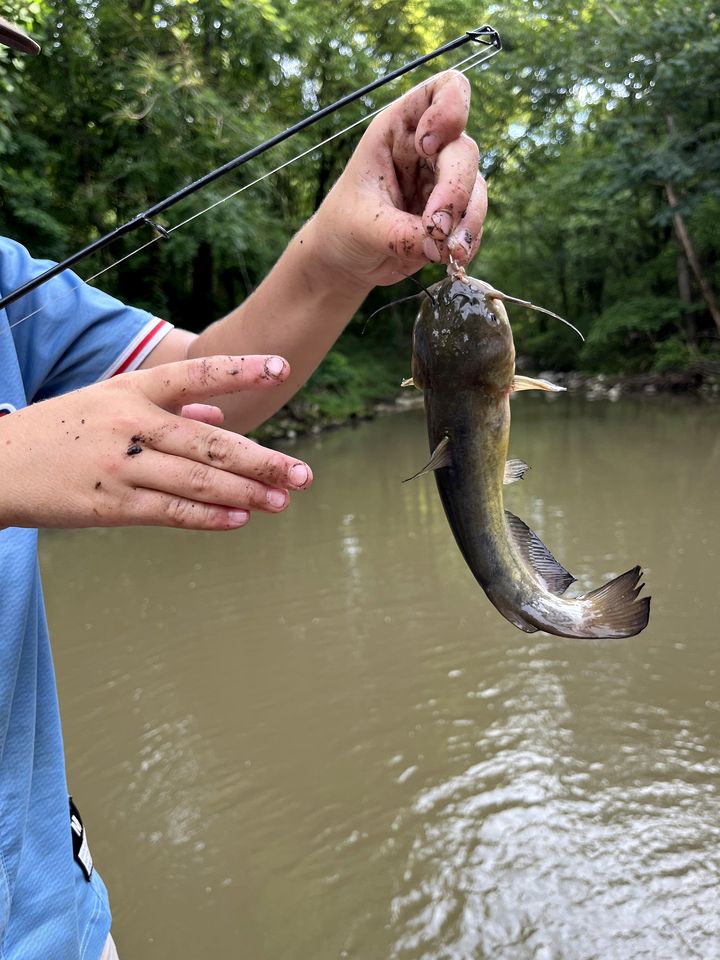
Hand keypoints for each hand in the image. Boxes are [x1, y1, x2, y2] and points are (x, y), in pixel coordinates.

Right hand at [0, 355, 312, 530]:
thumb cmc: (60, 433)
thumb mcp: (107, 404)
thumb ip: (165, 408)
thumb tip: (214, 414)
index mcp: (130, 390)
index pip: (194, 374)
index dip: (240, 370)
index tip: (282, 368)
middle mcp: (129, 423)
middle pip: (210, 443)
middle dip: (262, 461)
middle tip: (303, 475)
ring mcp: (120, 465)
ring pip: (197, 481)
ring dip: (245, 493)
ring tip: (281, 501)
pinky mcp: (109, 505)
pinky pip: (170, 512)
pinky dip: (208, 517)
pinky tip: (239, 520)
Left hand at [309, 70, 485, 288]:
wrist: (346, 259)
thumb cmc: (344, 227)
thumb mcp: (363, 226)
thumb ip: (401, 233)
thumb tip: (440, 244)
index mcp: (398, 130)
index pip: (443, 91)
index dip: (449, 109)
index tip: (427, 147)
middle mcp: (428, 150)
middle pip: (463, 151)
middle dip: (455, 191)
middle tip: (437, 228)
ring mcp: (443, 182)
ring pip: (476, 189)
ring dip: (469, 222)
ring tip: (451, 253)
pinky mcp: (452, 214)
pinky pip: (474, 221)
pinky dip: (468, 241)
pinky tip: (452, 259)